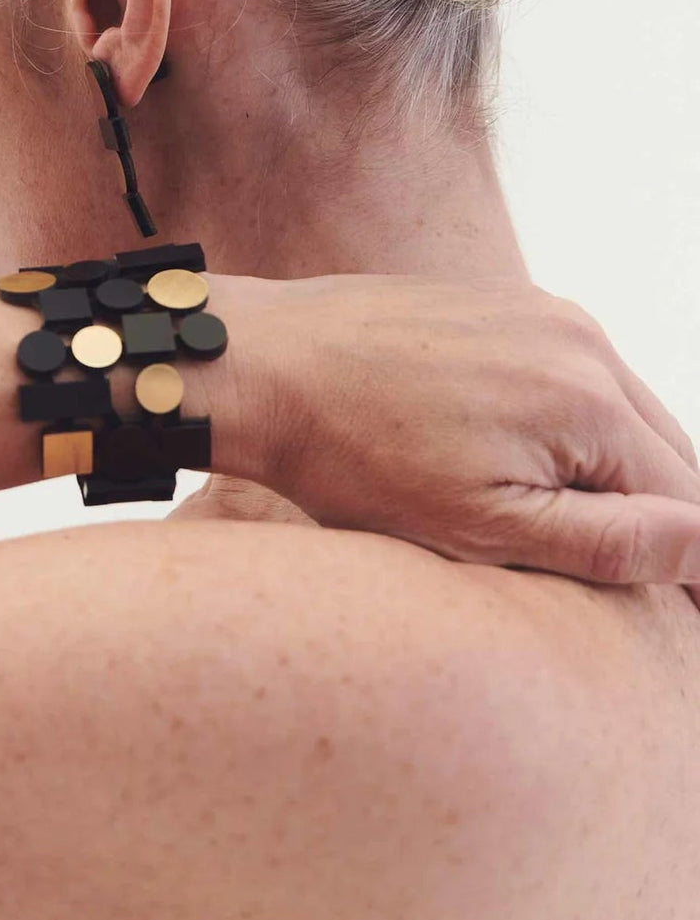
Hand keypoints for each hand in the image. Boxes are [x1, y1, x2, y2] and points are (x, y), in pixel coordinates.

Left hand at [200, 272, 699, 598]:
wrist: (264, 362)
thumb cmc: (355, 456)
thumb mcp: (481, 528)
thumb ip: (607, 542)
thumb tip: (698, 542)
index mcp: (589, 399)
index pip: (689, 499)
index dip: (690, 567)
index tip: (679, 615)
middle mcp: (581, 340)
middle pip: (667, 450)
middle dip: (665, 516)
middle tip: (652, 587)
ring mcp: (541, 311)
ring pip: (623, 410)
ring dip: (623, 472)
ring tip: (592, 534)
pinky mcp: (504, 304)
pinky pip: (575, 373)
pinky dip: (579, 425)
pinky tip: (542, 466)